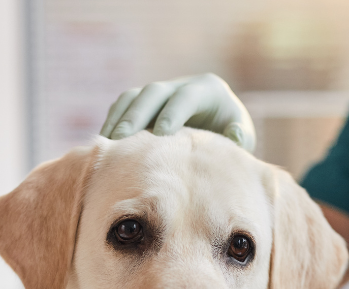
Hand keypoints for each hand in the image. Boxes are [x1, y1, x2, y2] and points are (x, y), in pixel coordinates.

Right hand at [99, 74, 255, 151]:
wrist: (221, 128)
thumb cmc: (232, 136)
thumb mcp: (244, 138)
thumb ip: (240, 138)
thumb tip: (234, 135)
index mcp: (208, 89)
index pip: (186, 97)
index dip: (172, 113)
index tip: (159, 135)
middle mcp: (182, 84)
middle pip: (153, 92)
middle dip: (136, 114)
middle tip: (121, 139)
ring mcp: (162, 91)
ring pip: (134, 96)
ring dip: (119, 118)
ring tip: (107, 143)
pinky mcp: (147, 102)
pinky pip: (124, 105)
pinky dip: (113, 121)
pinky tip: (105, 143)